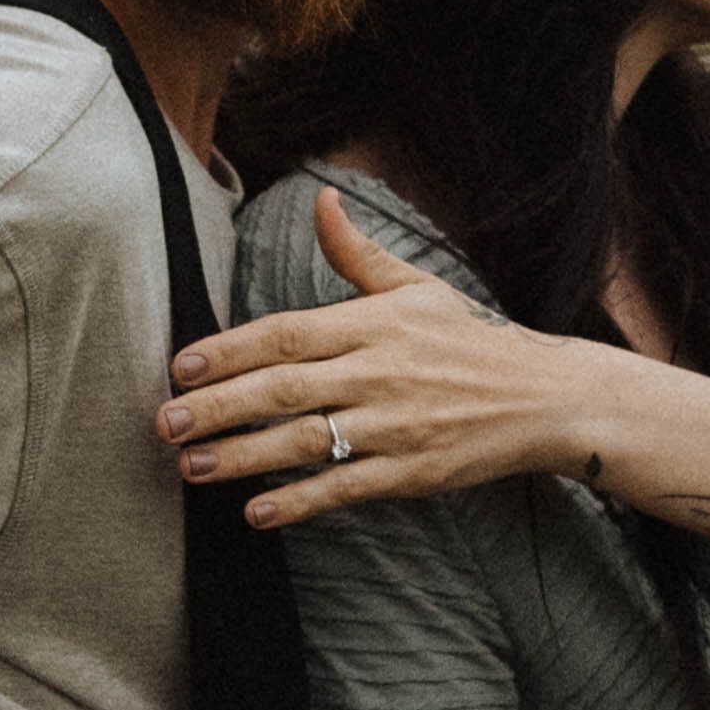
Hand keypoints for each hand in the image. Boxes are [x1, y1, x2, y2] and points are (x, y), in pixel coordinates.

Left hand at [162, 189, 709, 541]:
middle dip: (218, 406)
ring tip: (189, 467)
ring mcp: (395, 424)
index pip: (286, 333)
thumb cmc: (469, 340)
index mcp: (373, 324)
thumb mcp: (416, 287)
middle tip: (163, 423)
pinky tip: (256, 513)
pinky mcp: (413, 471)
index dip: (230, 349)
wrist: (546, 397)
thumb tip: (320, 196)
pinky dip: (300, 502)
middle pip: (284, 388)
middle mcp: (380, 372)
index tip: (180, 366)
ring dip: (243, 456)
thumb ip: (357, 254)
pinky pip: (346, 487)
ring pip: (307, 441)